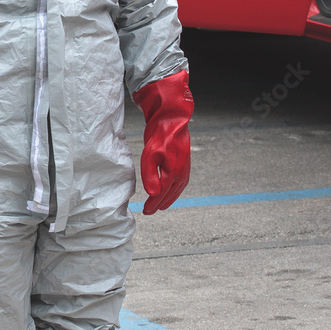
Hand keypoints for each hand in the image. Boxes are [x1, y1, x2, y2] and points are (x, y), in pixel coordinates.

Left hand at [132, 70, 193, 214]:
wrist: (172, 119)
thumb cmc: (160, 135)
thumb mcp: (149, 155)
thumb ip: (150, 176)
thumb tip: (152, 194)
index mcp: (173, 173)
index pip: (161, 194)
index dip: (153, 204)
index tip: (145, 211)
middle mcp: (181, 173)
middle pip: (170, 194)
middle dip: (160, 204)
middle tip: (150, 211)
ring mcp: (185, 168)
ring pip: (177, 189)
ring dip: (168, 198)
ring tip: (160, 205)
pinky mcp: (185, 163)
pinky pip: (180, 182)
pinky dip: (174, 190)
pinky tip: (170, 189)